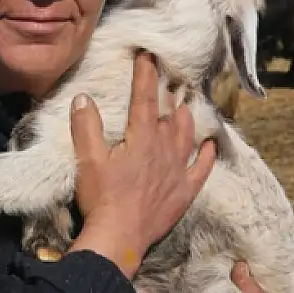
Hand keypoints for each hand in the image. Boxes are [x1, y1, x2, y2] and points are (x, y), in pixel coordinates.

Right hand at [66, 52, 216, 278]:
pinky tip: (209, 145)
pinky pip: (201, 169)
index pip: (145, 99)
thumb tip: (84, 97)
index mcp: (142, 139)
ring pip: (187, 137)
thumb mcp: (87, 160)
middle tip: (171, 79)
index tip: (148, 55)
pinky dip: (207, 155)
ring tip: (187, 105)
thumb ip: (86, 126)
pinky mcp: (184, 192)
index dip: (146, 75)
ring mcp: (178, 171)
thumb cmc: (101, 198)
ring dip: (187, 119)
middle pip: (170, 116)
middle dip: (169, 94)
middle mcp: (165, 150)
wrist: (119, 237)